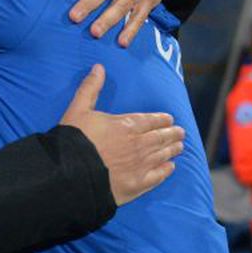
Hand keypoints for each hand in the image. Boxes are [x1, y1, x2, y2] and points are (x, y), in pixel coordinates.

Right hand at [60, 65, 182, 205]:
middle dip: (172, 134)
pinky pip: (157, 176)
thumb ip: (90, 88)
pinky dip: (166, 170)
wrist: (71, 174)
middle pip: (161, 137)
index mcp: (127, 125)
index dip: (162, 119)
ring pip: (162, 155)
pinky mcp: (137, 185)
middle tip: (180, 133)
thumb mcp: (78, 110)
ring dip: (172, 150)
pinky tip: (170, 167)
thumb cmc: (74, 140)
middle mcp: (138, 145)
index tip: (169, 119)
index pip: (151, 121)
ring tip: (179, 147)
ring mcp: (140, 166)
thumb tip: (98, 67)